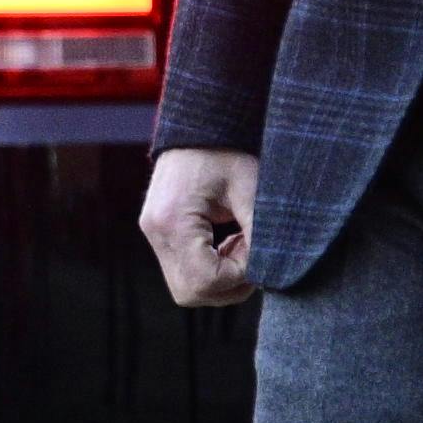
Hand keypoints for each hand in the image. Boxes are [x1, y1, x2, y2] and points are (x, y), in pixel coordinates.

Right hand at [140, 144, 261, 308]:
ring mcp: (154, 236)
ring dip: (219, 278)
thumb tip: (268, 270)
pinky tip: (225, 242)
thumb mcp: (250, 189)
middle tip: (249, 252)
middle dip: (228, 284)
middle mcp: (156, 233)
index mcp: (174, 221)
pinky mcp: (159, 236)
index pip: (206, 280)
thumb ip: (259, 233)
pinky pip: (184, 272)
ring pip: (186, 288)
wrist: (196, 130)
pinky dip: (210, 269)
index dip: (238, 275)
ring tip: (238, 245)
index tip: (255, 248)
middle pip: (190, 292)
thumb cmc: (225, 153)